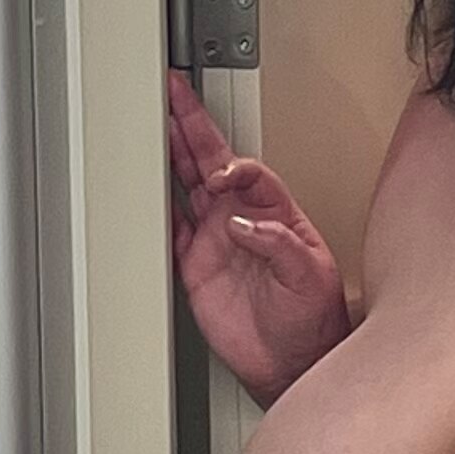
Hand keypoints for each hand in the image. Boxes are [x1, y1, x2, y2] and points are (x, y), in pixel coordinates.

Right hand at [167, 71, 347, 401]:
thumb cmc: (313, 318)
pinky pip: (170, 228)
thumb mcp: (309, 277)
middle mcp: (243, 219)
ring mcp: (216, 240)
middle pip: (212, 161)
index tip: (222, 173)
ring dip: (170, 154)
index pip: (250, 172)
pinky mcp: (194, 265)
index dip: (233, 165)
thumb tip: (244, 222)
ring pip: (187, 185)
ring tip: (151, 122)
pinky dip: (154, 207)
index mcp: (276, 214)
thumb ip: (280, 245)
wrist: (294, 361)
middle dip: (192, 126)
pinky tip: (140, 184)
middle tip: (172, 92)